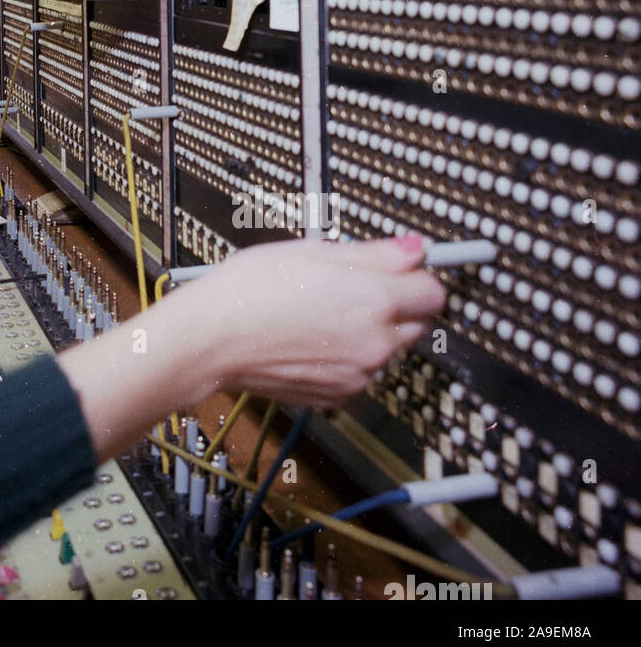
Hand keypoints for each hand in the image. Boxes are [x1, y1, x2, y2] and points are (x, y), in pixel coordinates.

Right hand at [168, 235, 445, 409]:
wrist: (212, 340)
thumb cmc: (250, 289)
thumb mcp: (311, 250)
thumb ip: (374, 253)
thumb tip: (414, 250)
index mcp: (375, 299)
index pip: (433, 291)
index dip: (416, 276)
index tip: (400, 269)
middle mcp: (376, 342)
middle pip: (417, 322)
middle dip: (395, 305)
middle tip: (350, 289)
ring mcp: (359, 374)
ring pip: (387, 349)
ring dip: (369, 332)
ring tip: (319, 314)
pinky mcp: (339, 396)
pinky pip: (360, 372)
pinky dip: (346, 358)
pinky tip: (310, 339)